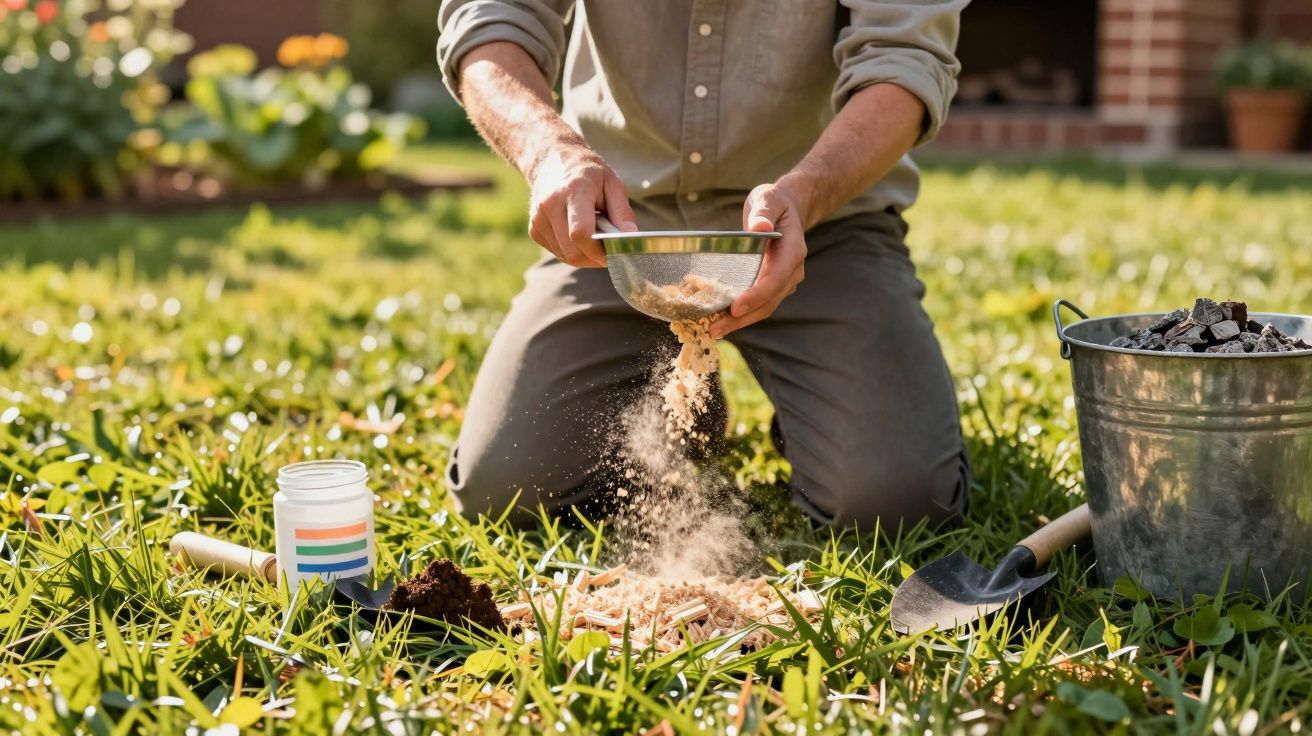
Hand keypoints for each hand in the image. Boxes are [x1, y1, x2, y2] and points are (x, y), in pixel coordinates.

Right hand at [526, 142, 637, 267]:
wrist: (553, 161)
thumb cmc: (588, 173)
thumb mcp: (612, 183)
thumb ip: (622, 212)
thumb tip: (631, 238)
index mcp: (573, 191)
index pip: (580, 233)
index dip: (599, 251)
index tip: (614, 253)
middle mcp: (550, 205)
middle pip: (573, 251)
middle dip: (594, 258)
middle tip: (609, 252)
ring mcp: (538, 219)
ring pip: (566, 256)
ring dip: (585, 257)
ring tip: (596, 240)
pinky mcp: (534, 230)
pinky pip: (558, 253)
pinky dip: (573, 252)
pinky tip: (580, 237)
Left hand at [709, 183, 807, 337]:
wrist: (786, 210)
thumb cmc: (774, 203)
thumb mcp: (768, 199)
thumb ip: (764, 212)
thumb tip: (760, 227)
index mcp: (793, 251)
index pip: (776, 278)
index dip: (757, 295)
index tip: (736, 307)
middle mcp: (791, 271)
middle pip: (769, 301)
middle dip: (743, 318)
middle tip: (714, 329)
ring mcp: (784, 281)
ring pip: (764, 308)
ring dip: (739, 321)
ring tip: (712, 331)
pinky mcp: (773, 286)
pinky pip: (758, 304)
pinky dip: (741, 314)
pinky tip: (720, 321)